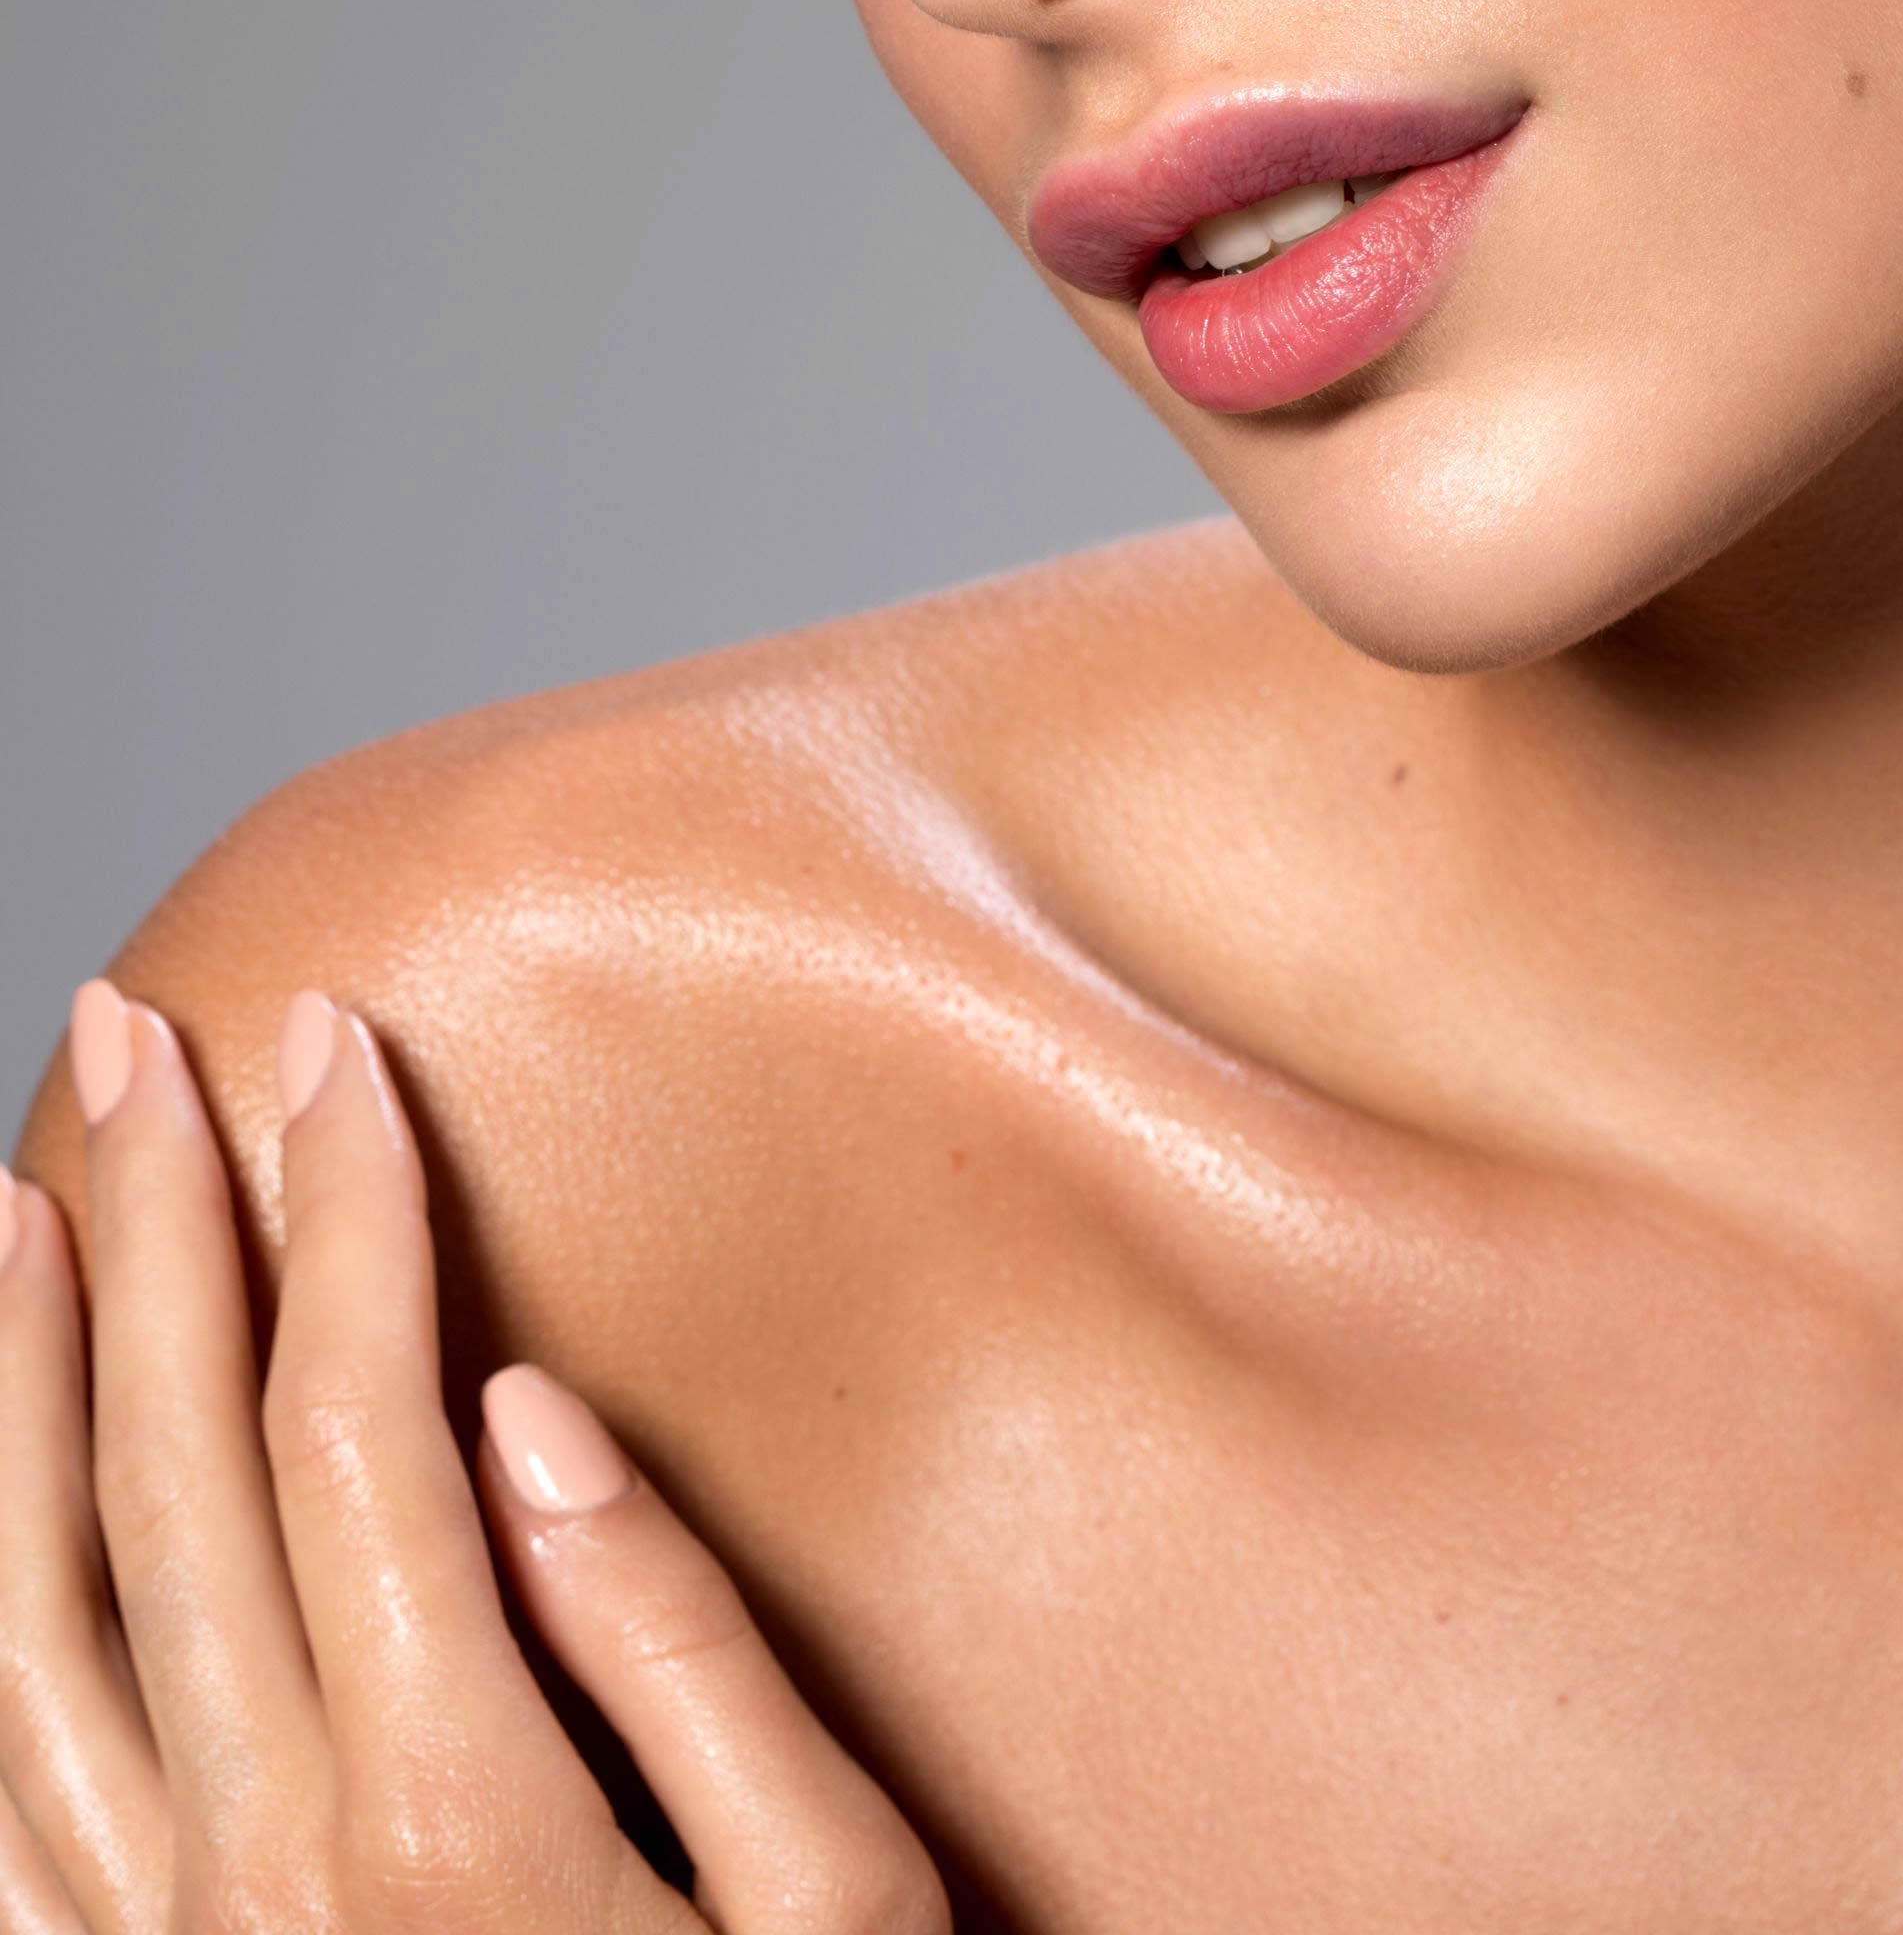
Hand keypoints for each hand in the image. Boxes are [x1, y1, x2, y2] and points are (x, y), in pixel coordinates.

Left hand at [0, 981, 948, 1933]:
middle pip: (179, 1465)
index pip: (362, 1418)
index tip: (340, 1052)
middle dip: (164, 1221)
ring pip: (29, 1600)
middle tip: (139, 1039)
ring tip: (13, 1195)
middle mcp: (264, 1855)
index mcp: (458, 1801)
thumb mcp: (836, 1908)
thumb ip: (683, 1655)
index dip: (350, 1213)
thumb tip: (536, 1425)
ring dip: (19, 1375)